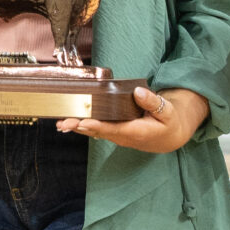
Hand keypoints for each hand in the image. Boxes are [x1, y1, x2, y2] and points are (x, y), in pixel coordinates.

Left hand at [60, 85, 208, 153]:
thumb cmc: (168, 122)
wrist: (169, 138)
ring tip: (60, 123)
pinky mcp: (113, 132)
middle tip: (63, 123)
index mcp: (136, 131)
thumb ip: (153, 102)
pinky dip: (82, 125)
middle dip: (80, 127)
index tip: (83, 122)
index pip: (113, 128)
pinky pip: (96, 129)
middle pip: (98, 131)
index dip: (97, 125)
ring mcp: (117, 136)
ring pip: (94, 132)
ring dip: (77, 127)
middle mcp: (123, 136)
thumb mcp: (168, 111)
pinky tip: (69, 122)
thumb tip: (139, 92)